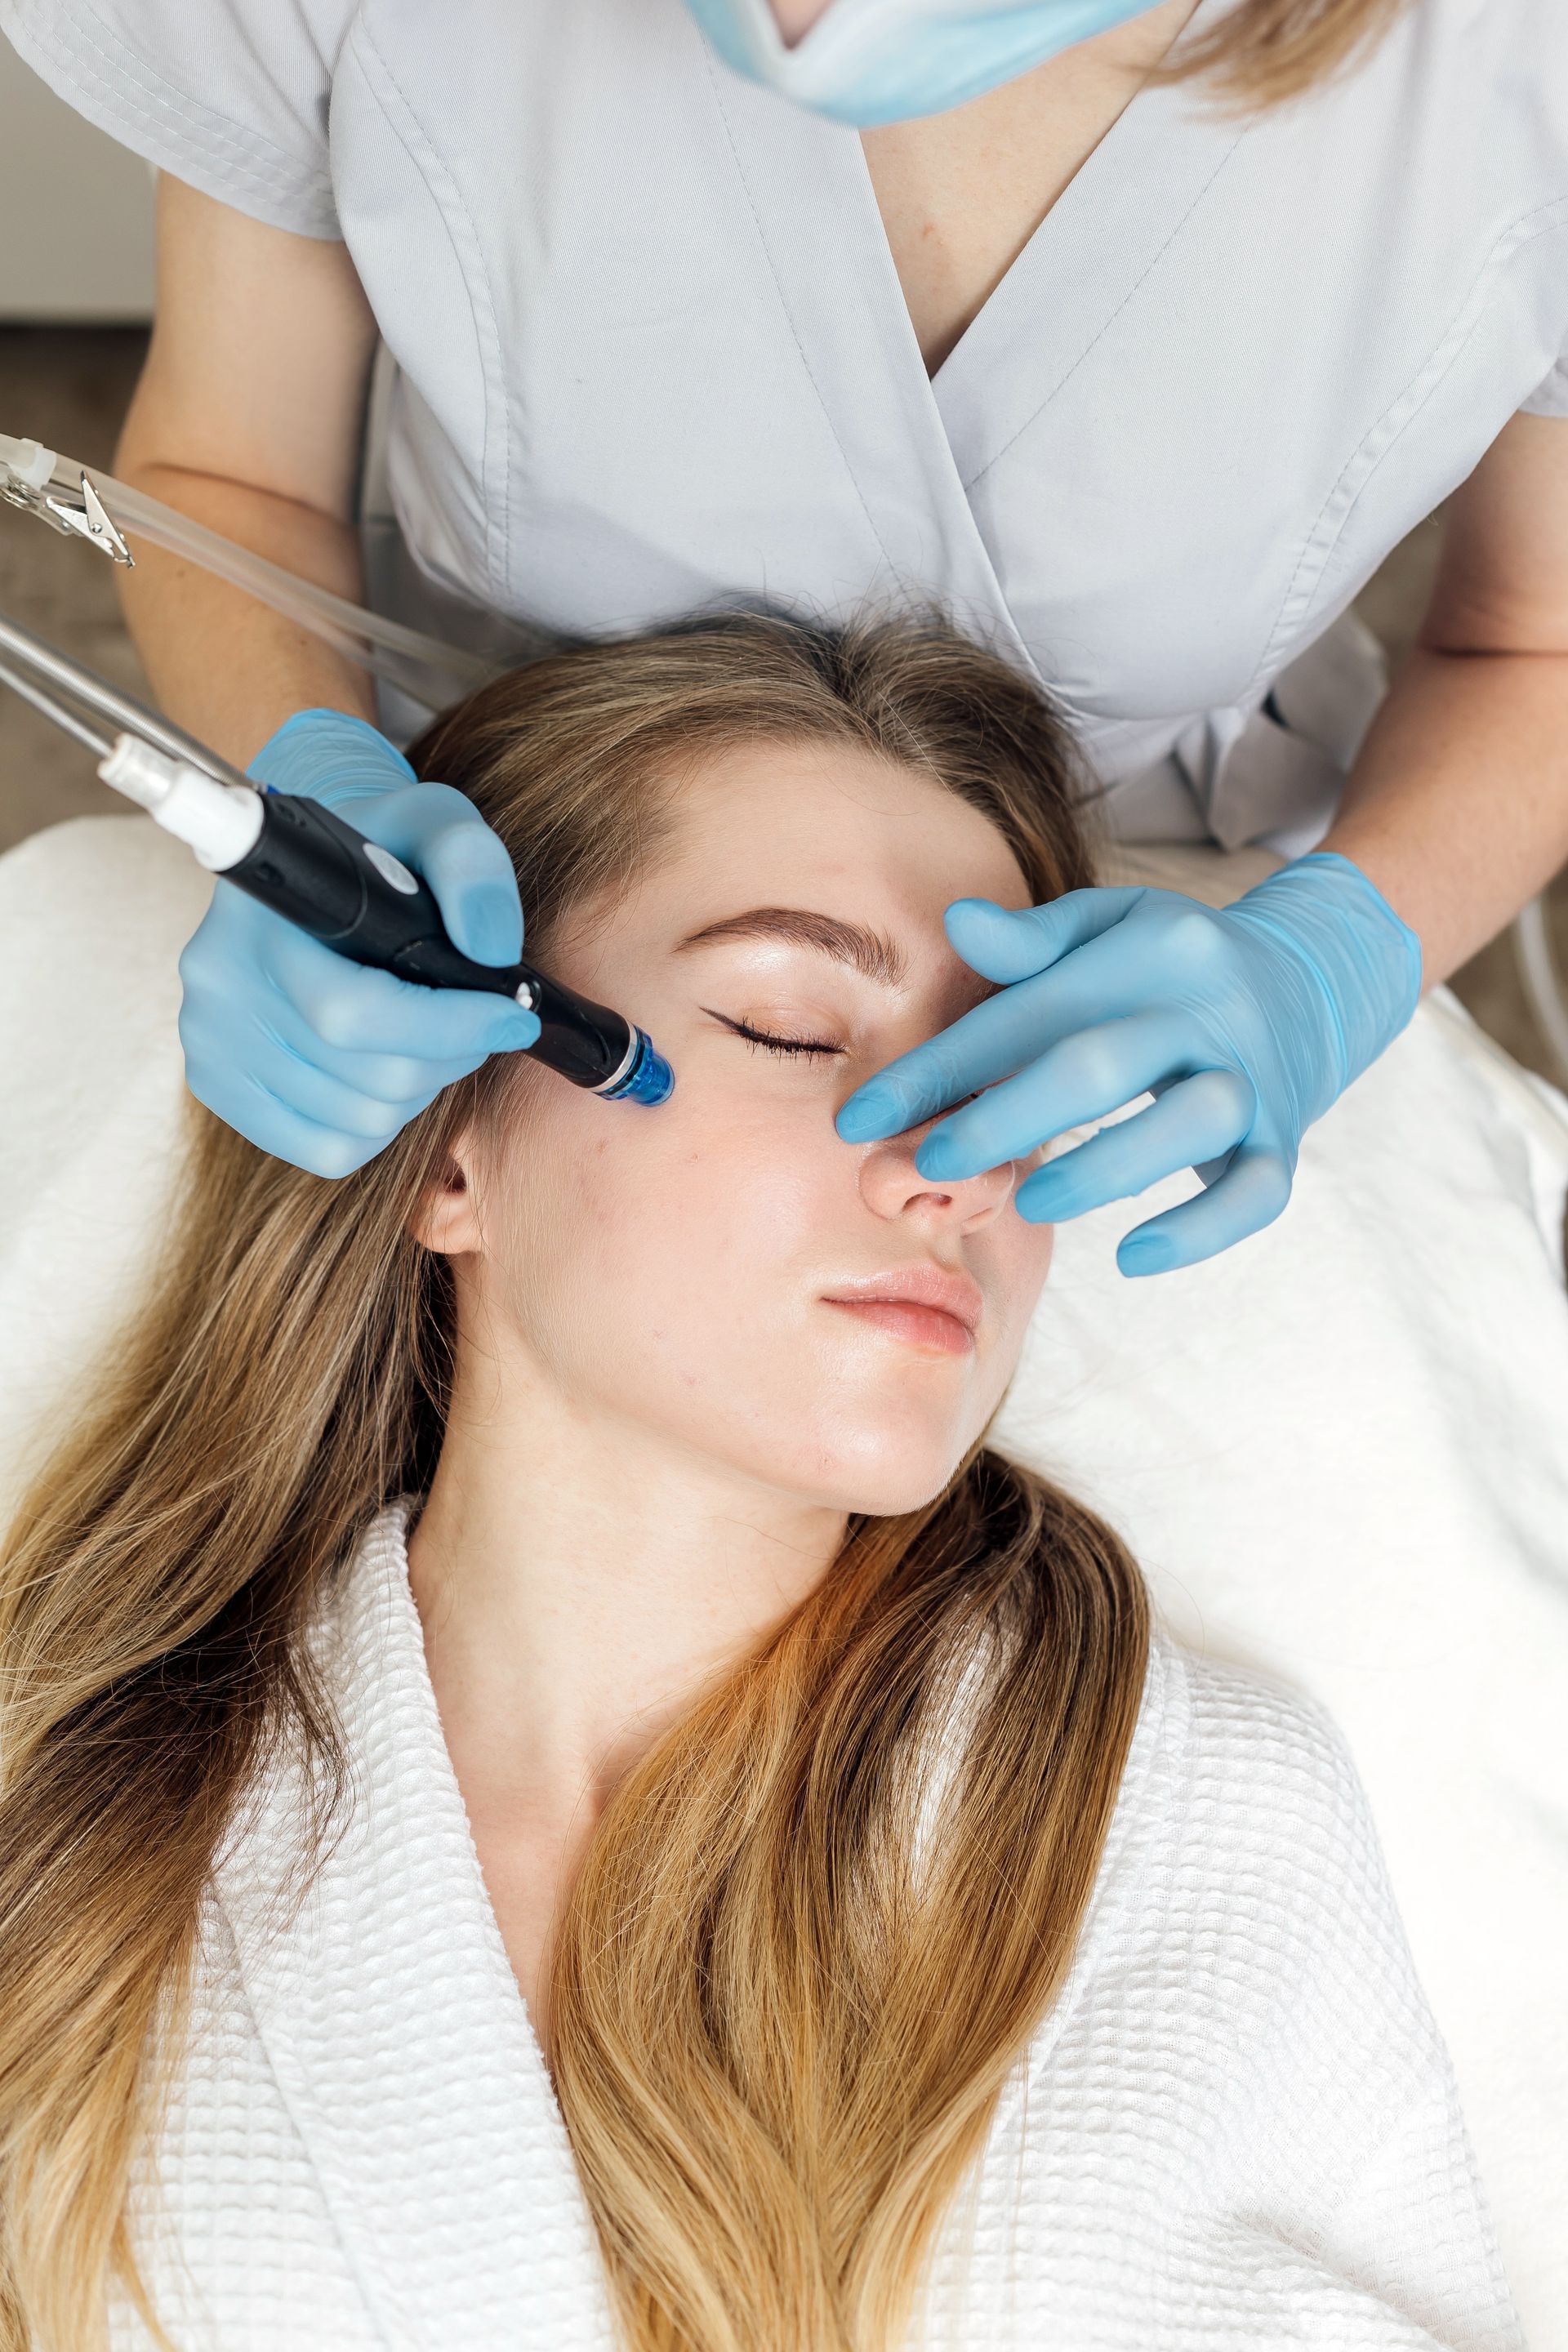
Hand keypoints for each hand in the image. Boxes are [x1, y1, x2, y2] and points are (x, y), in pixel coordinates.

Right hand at [178, 708, 538, 1175]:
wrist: (309, 868)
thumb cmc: (381, 849)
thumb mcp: (435, 824)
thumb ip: (472, 868)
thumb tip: (490, 949)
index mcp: (267, 914)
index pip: (353, 1014)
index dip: (451, 1027)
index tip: (512, 1015)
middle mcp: (221, 982)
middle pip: (369, 1077)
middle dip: (450, 1053)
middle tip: (472, 1017)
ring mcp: (210, 1040)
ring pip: (359, 1121)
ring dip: (418, 1087)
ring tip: (423, 1034)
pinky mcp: (216, 1083)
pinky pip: (327, 1148)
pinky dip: (376, 1124)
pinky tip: (383, 1068)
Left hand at [835, 853, 1421, 1275]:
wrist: (1313, 981)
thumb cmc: (1173, 966)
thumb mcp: (1110, 928)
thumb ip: (1032, 939)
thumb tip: (955, 923)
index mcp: (1147, 953)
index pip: (1029, 1010)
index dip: (942, 1066)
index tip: (863, 1119)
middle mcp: (1205, 1010)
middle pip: (1103, 1062)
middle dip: (1006, 1117)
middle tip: (930, 1163)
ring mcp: (1252, 1077)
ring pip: (1189, 1122)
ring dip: (1105, 1166)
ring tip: (1034, 1201)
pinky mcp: (1283, 1137)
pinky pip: (1254, 1191)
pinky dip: (1200, 1230)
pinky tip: (1132, 1257)